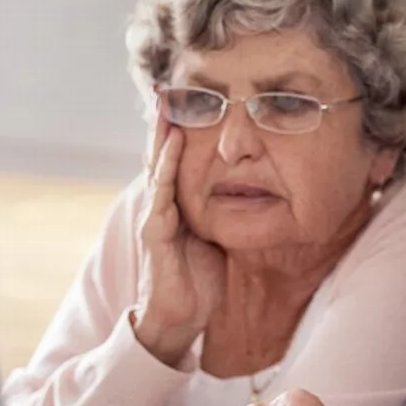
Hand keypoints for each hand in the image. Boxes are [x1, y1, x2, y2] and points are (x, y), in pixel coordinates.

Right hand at [133, 111, 225, 367]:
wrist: (178, 318)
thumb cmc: (198, 281)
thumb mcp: (215, 240)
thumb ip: (223, 215)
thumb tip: (249, 197)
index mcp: (176, 207)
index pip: (176, 161)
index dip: (180, 132)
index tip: (188, 100)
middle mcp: (162, 206)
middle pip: (161, 156)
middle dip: (164, 123)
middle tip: (166, 87)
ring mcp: (157, 218)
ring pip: (157, 168)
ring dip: (161, 136)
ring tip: (166, 105)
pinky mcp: (156, 234)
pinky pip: (162, 194)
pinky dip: (166, 167)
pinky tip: (172, 145)